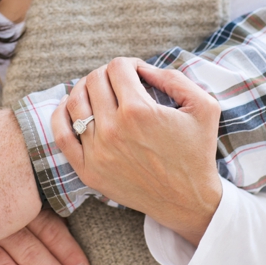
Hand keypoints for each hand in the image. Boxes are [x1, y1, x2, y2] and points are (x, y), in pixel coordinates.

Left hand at [54, 58, 222, 245]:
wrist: (187, 200)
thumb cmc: (197, 152)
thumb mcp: (204, 107)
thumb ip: (176, 79)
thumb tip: (146, 69)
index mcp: (139, 111)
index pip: (118, 67)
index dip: (130, 63)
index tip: (139, 74)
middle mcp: (113, 129)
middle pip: (95, 80)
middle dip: (108, 73)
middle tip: (121, 82)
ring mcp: (96, 151)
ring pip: (75, 102)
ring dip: (85, 88)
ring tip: (99, 92)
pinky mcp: (87, 170)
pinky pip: (61, 135)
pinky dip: (61, 114)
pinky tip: (71, 107)